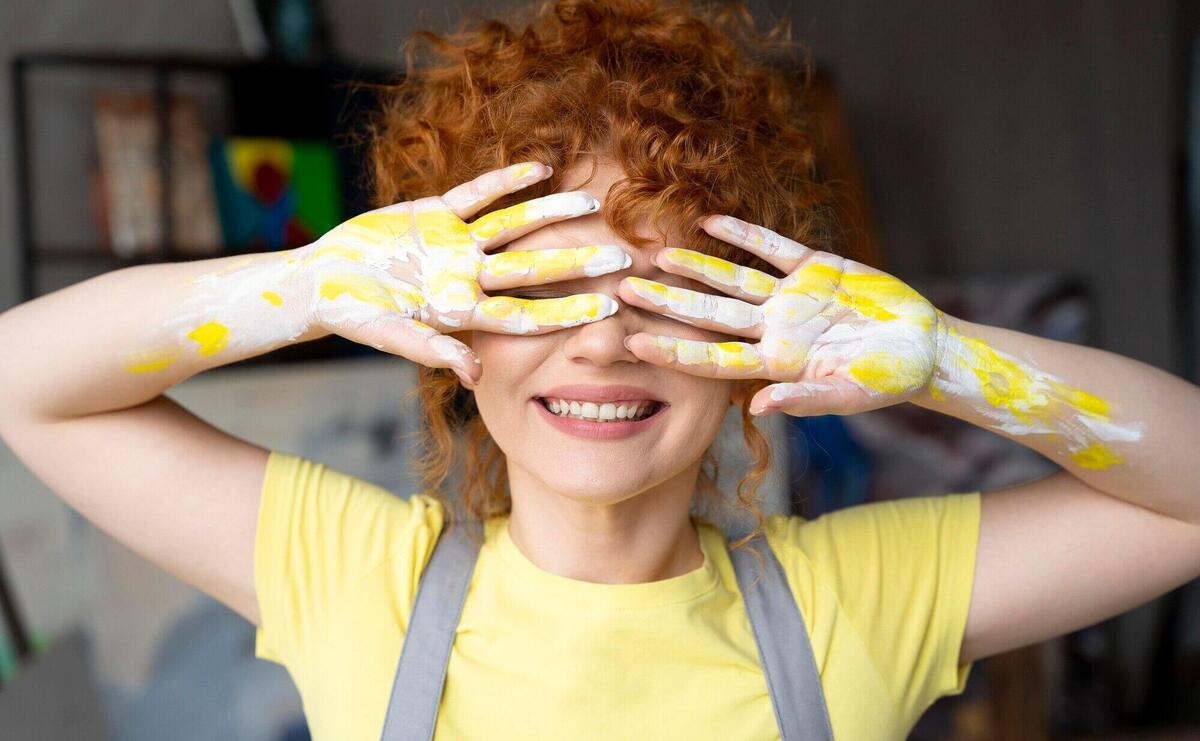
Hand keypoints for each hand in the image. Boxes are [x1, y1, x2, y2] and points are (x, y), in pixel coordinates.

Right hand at [293, 162, 629, 383]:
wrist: (320, 282)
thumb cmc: (354, 317)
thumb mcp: (390, 336)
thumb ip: (433, 351)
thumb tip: (475, 375)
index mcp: (463, 312)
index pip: (526, 312)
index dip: (567, 310)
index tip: (608, 308)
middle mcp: (468, 277)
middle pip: (533, 268)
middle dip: (577, 264)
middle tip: (623, 258)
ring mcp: (456, 244)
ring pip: (514, 226)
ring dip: (551, 214)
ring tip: (593, 203)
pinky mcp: (436, 213)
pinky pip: (479, 194)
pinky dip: (506, 180)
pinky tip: (540, 167)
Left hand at [619, 215, 943, 416]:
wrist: (923, 348)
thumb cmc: (886, 381)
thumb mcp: (847, 395)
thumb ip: (802, 398)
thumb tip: (757, 407)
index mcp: (774, 363)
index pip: (712, 358)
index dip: (673, 352)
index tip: (632, 345)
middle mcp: (773, 329)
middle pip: (709, 314)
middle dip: (668, 304)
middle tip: (623, 291)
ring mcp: (790, 297)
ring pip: (733, 278)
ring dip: (696, 266)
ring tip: (657, 254)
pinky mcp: (815, 267)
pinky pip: (771, 247)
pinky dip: (743, 233)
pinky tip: (710, 220)